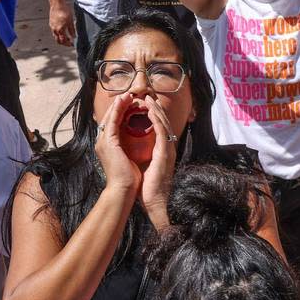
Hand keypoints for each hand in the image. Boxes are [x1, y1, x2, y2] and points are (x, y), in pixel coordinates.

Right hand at [48, 0, 75, 45]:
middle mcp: (55, 29)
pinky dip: (58, 34)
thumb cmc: (64, 11)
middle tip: (69, 43)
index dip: (68, 43)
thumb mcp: (70, 21)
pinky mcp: (51, 23)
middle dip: (64, 43)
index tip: (72, 44)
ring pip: (55, 36)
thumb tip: (74, 36)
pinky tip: (62, 31)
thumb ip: (72, 30)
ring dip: (60, 39)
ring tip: (66, 37)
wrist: (57, 4)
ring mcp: (52, 26)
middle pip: (58, 40)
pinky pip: (54, 31)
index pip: (63, 40)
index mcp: (60, 30)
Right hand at [94, 93, 142, 193]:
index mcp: (106, 146)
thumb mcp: (128, 159)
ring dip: (118, 104)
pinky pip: (113, 121)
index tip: (130, 103)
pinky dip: (118, 110)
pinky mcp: (108, 142)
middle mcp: (101, 142)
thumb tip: (137, 142)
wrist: (124, 190)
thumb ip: (129, 148)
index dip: (120, 112)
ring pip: (110, 116)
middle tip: (129, 94)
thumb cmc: (129, 178)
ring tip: (127, 94)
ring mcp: (103, 142)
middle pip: (109, 118)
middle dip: (119, 105)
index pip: (112, 124)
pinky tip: (124, 101)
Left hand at [140, 95, 177, 229]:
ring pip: (163, 124)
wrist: (154, 202)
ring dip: (156, 109)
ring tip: (148, 99)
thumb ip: (142, 156)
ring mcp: (168, 150)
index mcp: (162, 151)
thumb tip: (131, 150)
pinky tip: (151, 111)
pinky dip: (157, 119)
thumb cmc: (148, 188)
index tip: (144, 105)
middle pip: (162, 122)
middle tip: (146, 96)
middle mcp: (167, 148)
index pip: (158, 128)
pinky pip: (162, 131)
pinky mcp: (165, 153)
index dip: (152, 115)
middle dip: (155, 108)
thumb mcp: (144, 167)